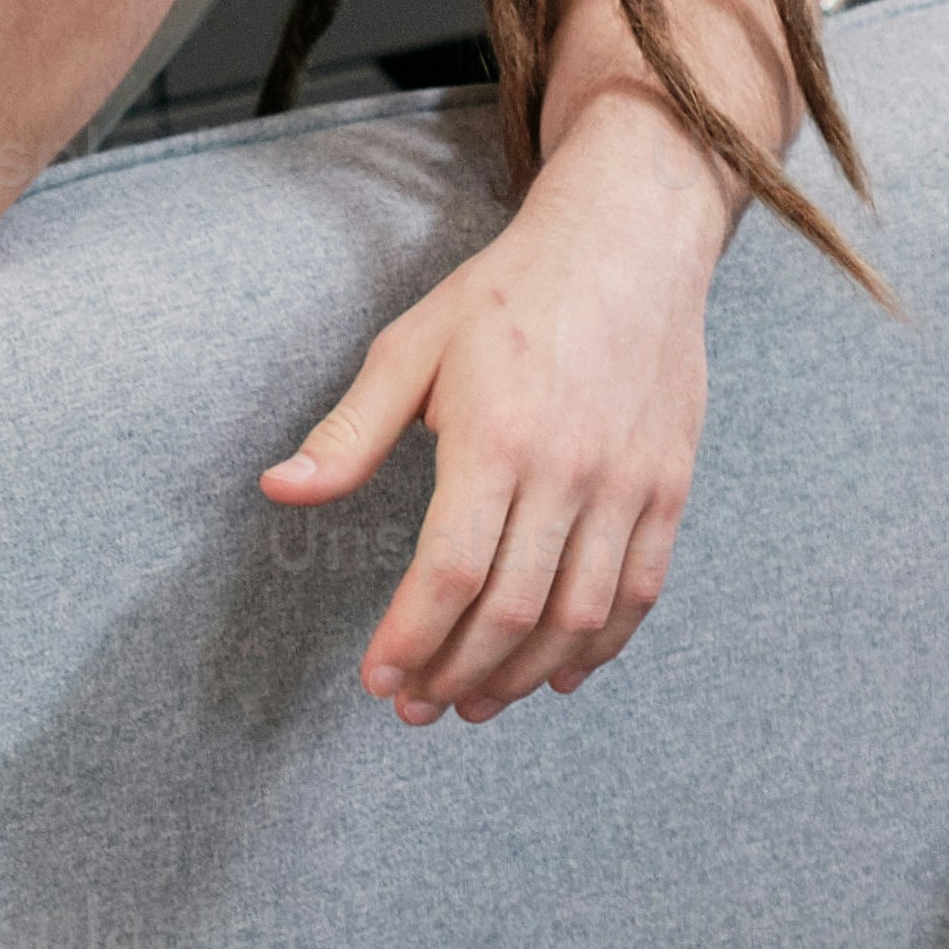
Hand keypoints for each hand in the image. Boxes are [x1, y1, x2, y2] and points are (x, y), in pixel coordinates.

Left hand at [267, 114, 719, 721]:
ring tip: (478, 701)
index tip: (379, 677)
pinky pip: (640, 591)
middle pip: (512, 609)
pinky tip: (561, 673)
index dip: (411, 638)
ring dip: (524, 675)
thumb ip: (350, 431)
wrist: (629, 244)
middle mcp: (569, 469)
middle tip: (418, 705)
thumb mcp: (411, 347)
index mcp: (495, 437)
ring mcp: (629, 484)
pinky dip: (601, 647)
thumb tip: (281, 490)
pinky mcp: (668, 488)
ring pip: (580, 616)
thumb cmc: (510, 294)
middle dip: (457, 673)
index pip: (449, 572)